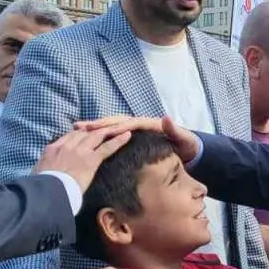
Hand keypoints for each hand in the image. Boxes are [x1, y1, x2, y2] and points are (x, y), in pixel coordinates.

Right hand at [33, 126, 131, 191]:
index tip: (88, 132)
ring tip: (121, 127)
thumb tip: (44, 170)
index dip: (81, 133)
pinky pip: (107, 147)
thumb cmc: (41, 187)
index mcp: (53, 148)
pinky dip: (118, 140)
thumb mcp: (38, 173)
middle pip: (84, 132)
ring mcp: (79, 151)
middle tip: (107, 128)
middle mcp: (66, 146)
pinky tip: (127, 135)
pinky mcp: (90, 159)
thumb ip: (43, 167)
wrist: (47, 192)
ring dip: (109, 131)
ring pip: (97, 136)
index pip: (70, 135)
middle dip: (96, 129)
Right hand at [73, 115, 200, 163]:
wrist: (191, 151)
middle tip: (81, 127)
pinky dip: (102, 135)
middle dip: (99, 124)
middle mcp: (141, 124)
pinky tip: (88, 139)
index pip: (130, 124)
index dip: (116, 127)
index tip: (102, 131)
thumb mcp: (184, 139)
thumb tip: (165, 117)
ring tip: (78, 129)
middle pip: (117, 121)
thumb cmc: (187, 146)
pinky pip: (115, 135)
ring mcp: (136, 130)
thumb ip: (175, 130)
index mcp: (150, 124)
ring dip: (96, 127)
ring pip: (113, 126)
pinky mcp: (133, 138)